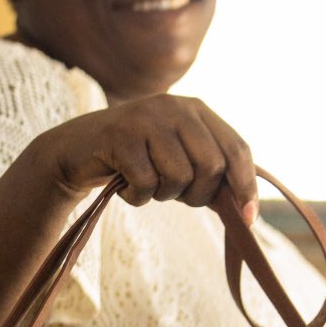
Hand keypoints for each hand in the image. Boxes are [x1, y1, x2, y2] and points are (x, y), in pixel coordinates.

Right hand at [39, 95, 258, 224]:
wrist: (76, 151)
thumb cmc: (135, 160)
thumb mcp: (176, 158)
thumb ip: (209, 173)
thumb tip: (247, 209)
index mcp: (196, 110)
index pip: (237, 148)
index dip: (246, 185)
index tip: (249, 219)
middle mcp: (175, 107)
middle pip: (211, 167)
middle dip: (196, 195)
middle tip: (173, 194)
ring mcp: (147, 119)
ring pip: (179, 178)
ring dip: (161, 194)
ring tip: (144, 182)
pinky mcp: (120, 136)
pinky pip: (146, 184)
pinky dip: (136, 197)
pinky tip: (123, 183)